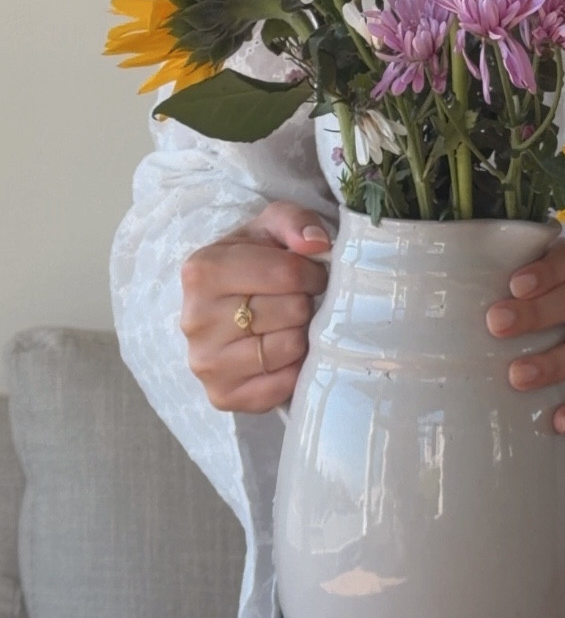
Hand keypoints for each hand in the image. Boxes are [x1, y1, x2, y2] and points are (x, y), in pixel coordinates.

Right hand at [180, 201, 332, 413]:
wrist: (226, 304)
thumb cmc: (254, 261)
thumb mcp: (270, 227)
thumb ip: (295, 221)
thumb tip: (316, 243)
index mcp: (202, 271)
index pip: (288, 273)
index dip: (313, 273)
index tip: (311, 274)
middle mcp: (196, 319)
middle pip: (292, 311)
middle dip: (305, 303)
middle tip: (297, 300)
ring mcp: (205, 363)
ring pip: (289, 347)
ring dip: (301, 334)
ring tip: (288, 324)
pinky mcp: (221, 396)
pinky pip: (282, 385)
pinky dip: (294, 369)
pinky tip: (282, 352)